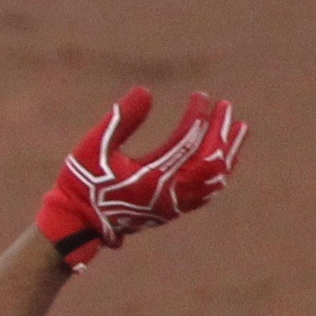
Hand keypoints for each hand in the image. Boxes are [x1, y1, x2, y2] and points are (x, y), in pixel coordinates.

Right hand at [34, 87, 246, 272]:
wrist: (77, 224)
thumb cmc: (82, 184)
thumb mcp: (93, 146)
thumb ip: (120, 119)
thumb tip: (146, 91)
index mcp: (152, 178)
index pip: (188, 142)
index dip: (198, 115)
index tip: (201, 95)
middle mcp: (170, 195)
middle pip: (211, 161)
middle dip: (221, 131)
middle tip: (226, 106)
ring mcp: (174, 206)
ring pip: (215, 180)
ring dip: (229, 152)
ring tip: (239, 128)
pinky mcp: (172, 211)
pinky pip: (207, 192)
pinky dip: (219, 172)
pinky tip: (224, 157)